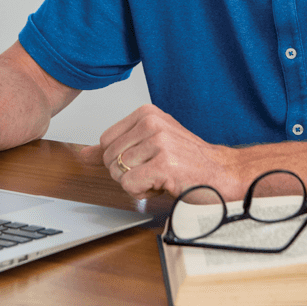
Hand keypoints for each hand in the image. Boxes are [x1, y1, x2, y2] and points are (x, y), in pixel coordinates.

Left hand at [78, 103, 241, 199]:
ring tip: (160, 177)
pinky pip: (130, 185)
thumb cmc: (188, 161)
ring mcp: (159, 142)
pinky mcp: (164, 164)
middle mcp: (152, 123)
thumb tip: (84, 154)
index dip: (121, 159)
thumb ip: (116, 148)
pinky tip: (162, 184)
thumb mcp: (149, 146)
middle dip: (127, 173)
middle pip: (109, 158)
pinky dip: (143, 192)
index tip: (145, 160)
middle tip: (153, 171)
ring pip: (119, 173)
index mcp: (147, 113)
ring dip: (137, 184)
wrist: (223, 174)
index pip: (106, 141)